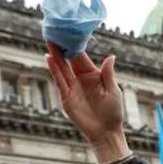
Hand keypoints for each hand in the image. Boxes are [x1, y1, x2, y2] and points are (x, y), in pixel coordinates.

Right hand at [45, 41, 127, 160]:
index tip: (69, 30)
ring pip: (62, 68)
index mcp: (93, 75)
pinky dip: (54, 70)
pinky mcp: (66, 98)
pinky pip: (59, 81)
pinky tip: (50, 58)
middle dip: (62, 46)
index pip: (82, 57)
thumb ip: (108, 75)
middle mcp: (81, 79)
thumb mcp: (114, 92)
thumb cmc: (113, 112)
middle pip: (69, 59)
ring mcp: (72, 88)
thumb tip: (111, 57)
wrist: (106, 132)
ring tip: (49, 40)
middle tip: (54, 31)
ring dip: (55, 55)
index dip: (75, 44)